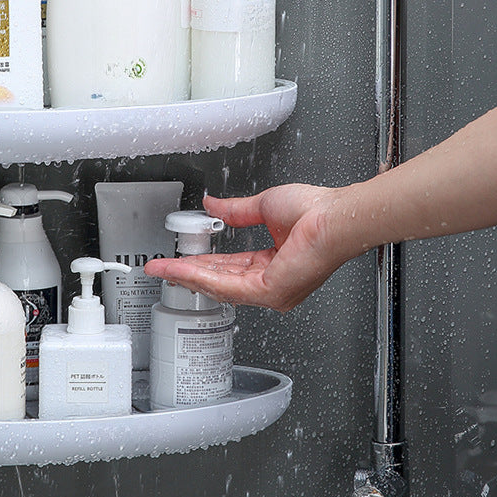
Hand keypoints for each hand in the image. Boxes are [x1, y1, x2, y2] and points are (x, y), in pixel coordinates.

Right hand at [145, 184, 357, 311]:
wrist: (335, 215)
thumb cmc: (318, 211)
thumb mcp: (264, 206)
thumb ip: (235, 211)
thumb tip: (213, 205)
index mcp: (274, 264)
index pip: (229, 267)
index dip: (201, 261)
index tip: (179, 257)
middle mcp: (272, 282)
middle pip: (219, 279)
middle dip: (186, 272)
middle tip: (161, 268)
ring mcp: (272, 290)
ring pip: (218, 285)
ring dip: (187, 276)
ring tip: (163, 270)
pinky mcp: (270, 291)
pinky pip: (227, 286)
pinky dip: (202, 276)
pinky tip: (184, 270)